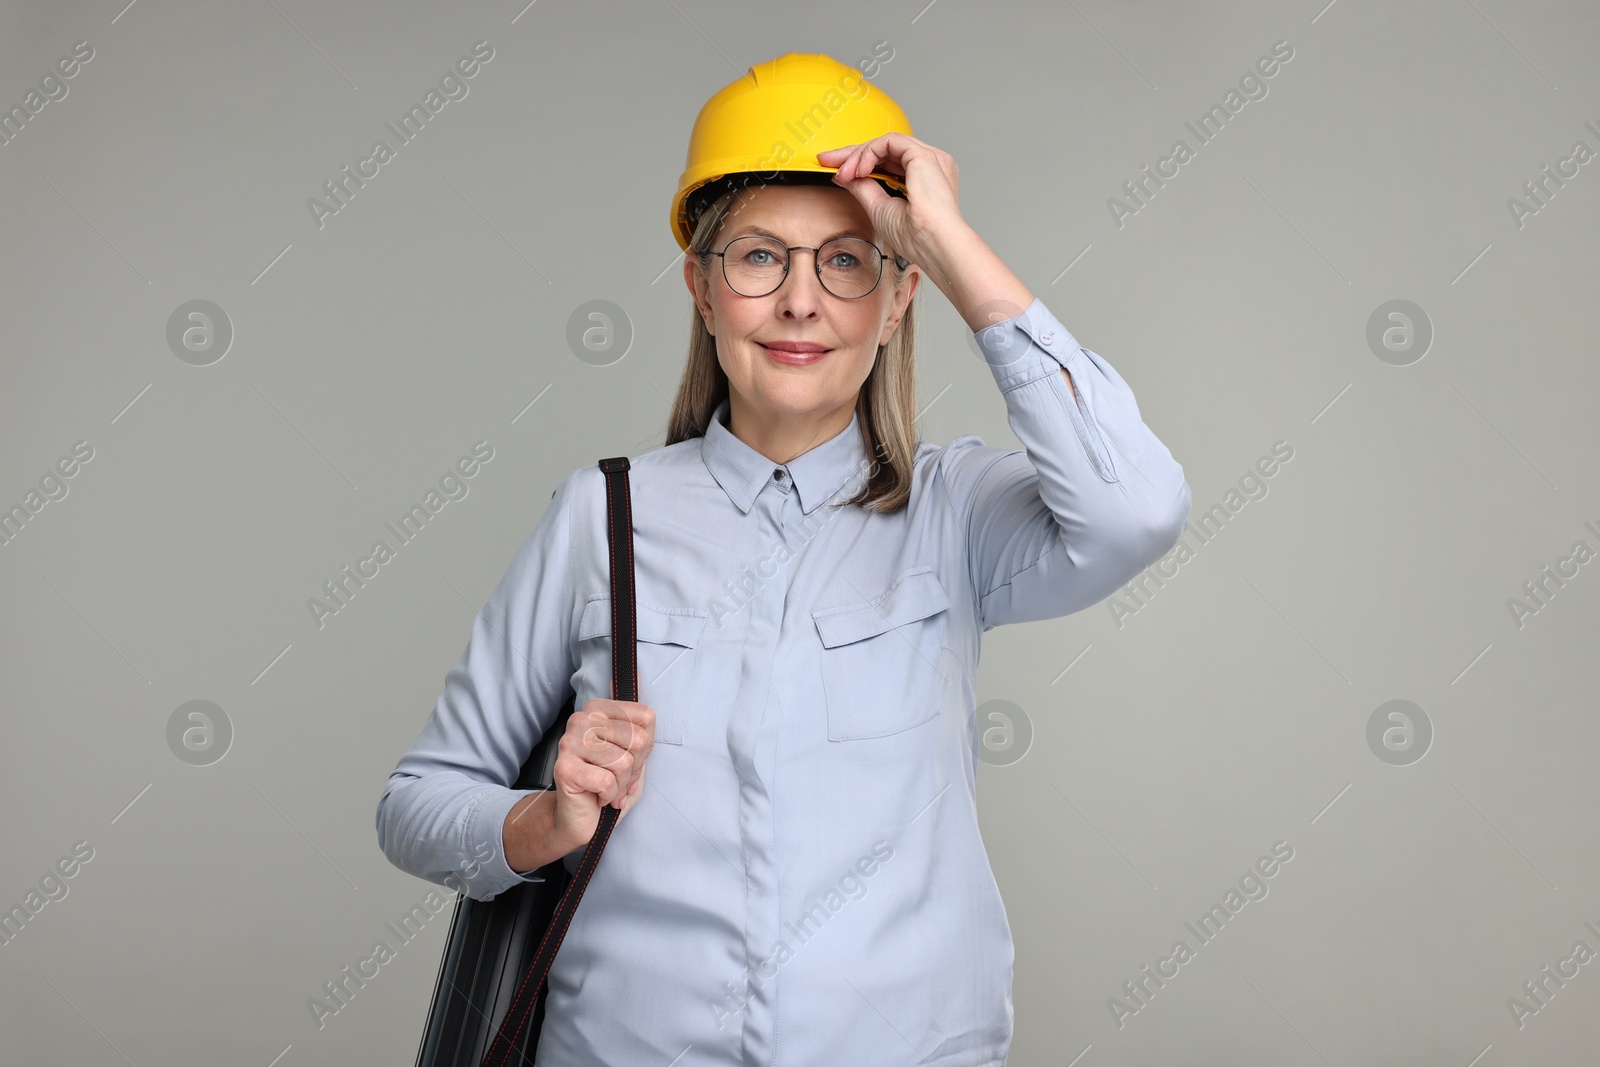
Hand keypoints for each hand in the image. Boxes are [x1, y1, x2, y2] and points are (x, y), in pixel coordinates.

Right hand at [551, 698, 653, 849]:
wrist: (579, 819)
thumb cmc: (609, 785)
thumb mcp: (634, 753)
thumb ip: (640, 726)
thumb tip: (642, 687)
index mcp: (598, 708)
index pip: (646, 717)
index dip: (646, 747)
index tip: (631, 760)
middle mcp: (581, 719)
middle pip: (637, 739)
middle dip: (635, 769)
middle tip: (619, 779)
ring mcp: (569, 742)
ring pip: (623, 762)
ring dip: (621, 785)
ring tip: (608, 789)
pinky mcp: (564, 767)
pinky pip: (606, 781)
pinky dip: (609, 795)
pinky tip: (598, 796)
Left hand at [819, 133, 1034, 332]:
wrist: (935, 244)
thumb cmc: (917, 237)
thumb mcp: (880, 208)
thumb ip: (864, 188)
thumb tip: (846, 176)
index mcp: (924, 179)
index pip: (888, 161)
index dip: (860, 162)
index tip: (836, 169)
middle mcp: (930, 165)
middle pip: (885, 149)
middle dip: (853, 154)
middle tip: (827, 160)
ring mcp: (929, 158)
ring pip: (885, 143)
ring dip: (859, 155)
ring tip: (844, 173)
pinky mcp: (924, 155)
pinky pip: (889, 141)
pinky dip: (869, 152)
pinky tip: (859, 170)